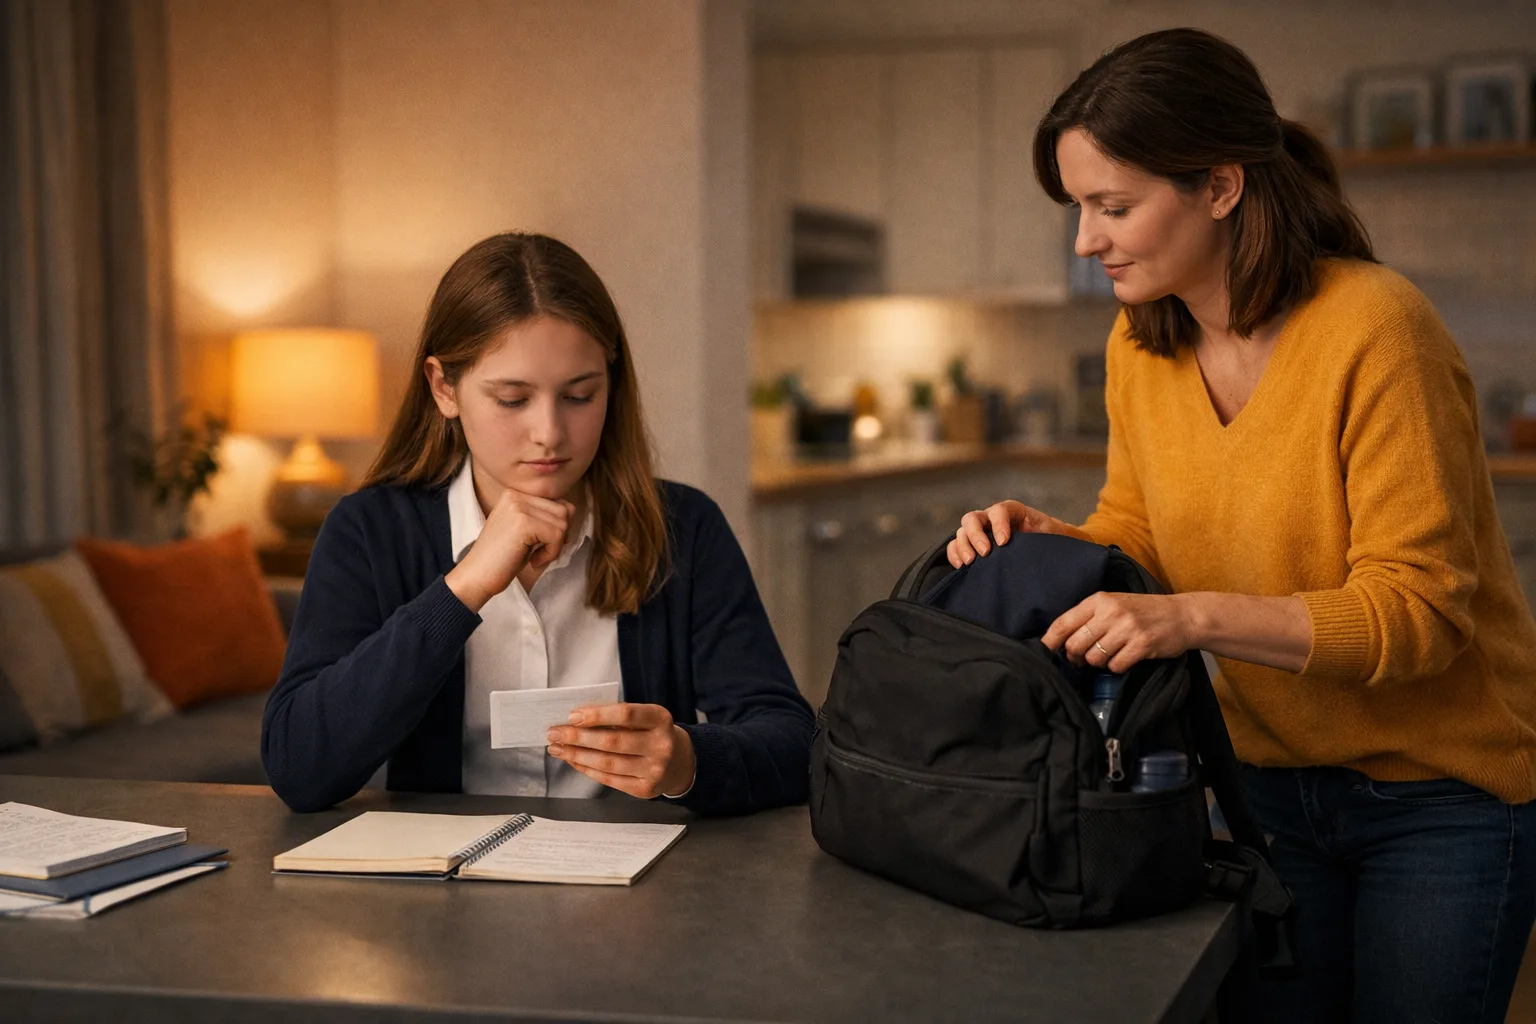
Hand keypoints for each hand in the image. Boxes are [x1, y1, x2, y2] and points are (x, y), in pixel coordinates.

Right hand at [445, 488, 573, 611]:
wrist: (477, 576)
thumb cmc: (503, 558)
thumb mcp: (525, 530)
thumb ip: (544, 516)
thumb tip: (572, 510)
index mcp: (514, 494)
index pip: (557, 503)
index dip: (557, 528)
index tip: (540, 545)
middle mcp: (515, 495)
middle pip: (564, 511)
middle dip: (559, 536)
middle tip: (540, 552)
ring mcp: (518, 507)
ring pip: (563, 523)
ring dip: (555, 546)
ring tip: (535, 556)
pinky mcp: (523, 523)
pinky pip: (557, 536)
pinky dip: (551, 553)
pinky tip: (533, 562)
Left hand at [545, 703, 695, 798]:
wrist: (681, 762)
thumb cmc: (654, 734)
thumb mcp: (646, 717)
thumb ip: (617, 716)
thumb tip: (576, 719)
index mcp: (661, 720)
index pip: (626, 714)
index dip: (597, 715)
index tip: (572, 716)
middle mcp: (661, 746)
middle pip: (612, 742)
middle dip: (578, 737)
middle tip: (554, 732)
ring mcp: (654, 770)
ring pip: (607, 763)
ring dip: (577, 755)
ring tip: (558, 747)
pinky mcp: (645, 789)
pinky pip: (609, 779)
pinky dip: (587, 769)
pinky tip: (573, 760)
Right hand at [948, 500, 1091, 567]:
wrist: (1050, 551)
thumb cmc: (1053, 542)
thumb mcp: (1054, 535)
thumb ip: (1049, 534)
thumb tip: (1047, 543)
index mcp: (1013, 511)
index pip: (999, 510)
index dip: (999, 524)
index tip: (1004, 542)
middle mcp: (993, 519)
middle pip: (974, 518)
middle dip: (976, 535)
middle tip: (985, 553)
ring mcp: (982, 533)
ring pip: (962, 531)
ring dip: (963, 545)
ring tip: (970, 562)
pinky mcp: (975, 548)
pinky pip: (957, 546)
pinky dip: (955, 554)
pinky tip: (961, 566)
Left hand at [1042, 592, 1194, 673]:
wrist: (1182, 615)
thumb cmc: (1143, 611)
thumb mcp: (1113, 604)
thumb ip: (1088, 618)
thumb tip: (1059, 643)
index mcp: (1099, 600)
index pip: (1064, 622)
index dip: (1050, 641)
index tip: (1045, 652)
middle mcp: (1111, 612)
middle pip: (1075, 644)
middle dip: (1076, 656)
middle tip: (1084, 658)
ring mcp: (1127, 628)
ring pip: (1094, 658)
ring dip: (1099, 662)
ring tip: (1111, 654)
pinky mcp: (1142, 645)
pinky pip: (1115, 666)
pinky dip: (1118, 667)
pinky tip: (1126, 658)